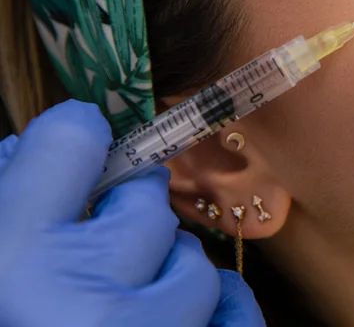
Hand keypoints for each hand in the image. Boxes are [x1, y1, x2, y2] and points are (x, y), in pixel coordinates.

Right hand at [0, 100, 263, 325]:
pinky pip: (234, 308)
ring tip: (128, 308)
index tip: (85, 152)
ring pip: (195, 260)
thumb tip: (45, 146)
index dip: (76, 141)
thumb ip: (12, 200)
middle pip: (145, 203)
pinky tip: (181, 322)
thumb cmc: (14, 316)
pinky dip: (215, 311)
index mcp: (14, 260)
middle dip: (128, 220)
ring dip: (169, 273)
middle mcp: (85, 297)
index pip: (73, 140)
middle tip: (99, 253)